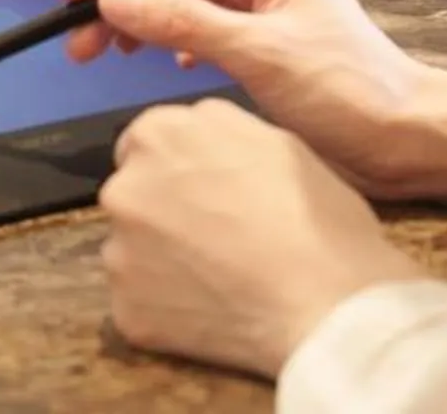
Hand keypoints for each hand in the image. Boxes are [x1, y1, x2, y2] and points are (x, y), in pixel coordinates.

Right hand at [54, 0, 446, 198]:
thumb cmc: (354, 89)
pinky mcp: (258, 45)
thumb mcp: (260, 52)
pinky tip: (157, 62)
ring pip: (176, 2)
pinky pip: (195, 30)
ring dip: (137, 23)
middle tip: (77, 36)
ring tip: (101, 53)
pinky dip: (167, 43)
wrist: (405, 140)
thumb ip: (184, 21)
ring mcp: (257, 8)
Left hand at [99, 98, 428, 378]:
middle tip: (216, 238)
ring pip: (131, 250)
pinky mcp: (125, 309)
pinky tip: (211, 314)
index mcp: (159, 134)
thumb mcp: (276, 141)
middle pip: (133, 195)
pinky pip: (139, 303)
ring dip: (160, 261)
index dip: (179, 169)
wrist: (328, 308)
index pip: (145, 143)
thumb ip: (219, 131)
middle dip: (164, 211)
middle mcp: (124, 186)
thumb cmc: (317, 219)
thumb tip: (196, 138)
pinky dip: (165, 309)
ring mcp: (118, 252)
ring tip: (219, 281)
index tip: (208, 194)